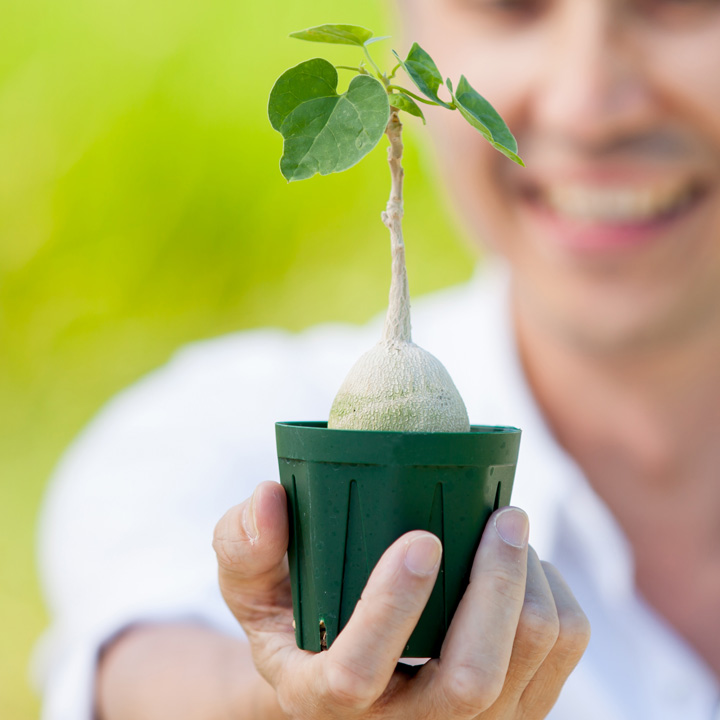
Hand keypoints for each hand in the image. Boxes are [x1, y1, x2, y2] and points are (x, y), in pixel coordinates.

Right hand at [213, 481, 589, 718]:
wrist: (340, 661)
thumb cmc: (294, 611)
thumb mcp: (249, 582)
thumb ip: (244, 542)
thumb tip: (269, 498)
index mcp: (322, 697)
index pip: (355, 677)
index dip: (390, 611)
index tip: (420, 539)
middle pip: (470, 683)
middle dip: (496, 589)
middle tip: (504, 515)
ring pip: (528, 663)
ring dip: (530, 582)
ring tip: (507, 530)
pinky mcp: (515, 706)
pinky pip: (561, 648)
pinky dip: (554, 593)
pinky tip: (520, 566)